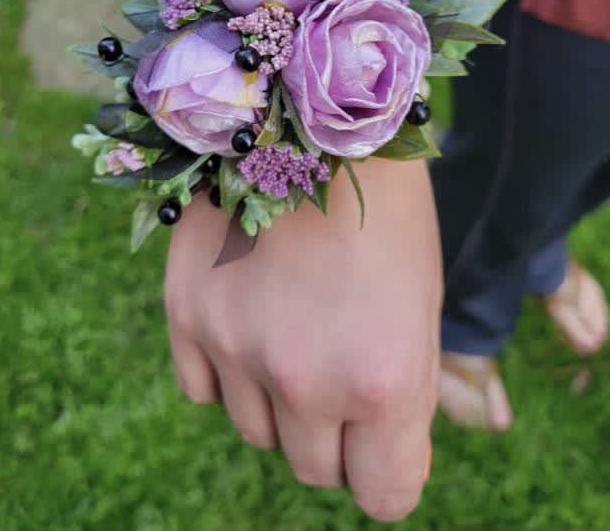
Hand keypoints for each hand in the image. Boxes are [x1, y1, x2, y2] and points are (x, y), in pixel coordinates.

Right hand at [165, 157, 441, 521]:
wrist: (316, 116)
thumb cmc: (387, 207)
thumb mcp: (422, 303)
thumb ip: (402, 397)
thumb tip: (381, 466)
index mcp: (383, 376)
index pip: (386, 495)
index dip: (390, 468)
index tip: (386, 440)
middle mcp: (303, 377)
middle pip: (316, 470)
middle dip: (337, 435)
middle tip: (341, 367)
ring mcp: (235, 345)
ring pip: (258, 432)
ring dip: (281, 402)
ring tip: (297, 326)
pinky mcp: (186, 313)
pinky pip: (204, 391)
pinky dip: (229, 372)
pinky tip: (251, 316)